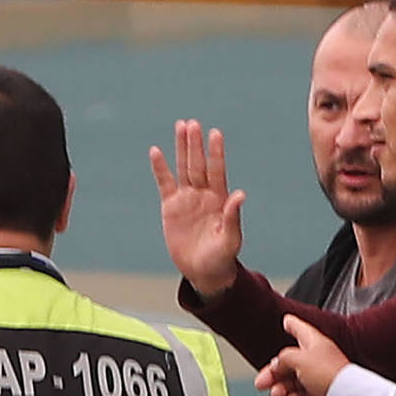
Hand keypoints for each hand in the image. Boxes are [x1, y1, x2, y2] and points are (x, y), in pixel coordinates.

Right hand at [149, 121, 244, 300]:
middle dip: (195, 145)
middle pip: (198, 164)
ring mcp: (187, 198)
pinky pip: (164, 183)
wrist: (204, 272)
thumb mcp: (230, 240)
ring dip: (182, 148)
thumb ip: (233, 217)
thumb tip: (240, 194)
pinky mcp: (171, 206)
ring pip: (183, 168)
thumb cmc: (222, 258)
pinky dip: (160, 168)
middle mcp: (203, 194)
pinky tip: (156, 151)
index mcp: (219, 200)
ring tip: (181, 125)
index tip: (215, 133)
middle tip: (193, 123)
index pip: (217, 171)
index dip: (216, 153)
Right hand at [254, 315, 350, 395]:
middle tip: (262, 381)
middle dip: (274, 372)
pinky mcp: (321, 394)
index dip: (292, 324)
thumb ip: (283, 359)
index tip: (286, 320)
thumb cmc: (328, 373)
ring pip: (294, 380)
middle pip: (291, 361)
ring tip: (277, 393)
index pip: (301, 329)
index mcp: (315, 343)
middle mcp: (318, 358)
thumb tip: (276, 364)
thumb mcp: (298, 359)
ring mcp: (320, 377)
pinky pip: (303, 395)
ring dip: (282, 387)